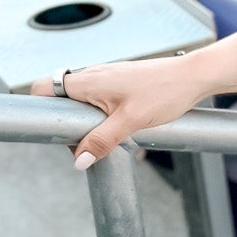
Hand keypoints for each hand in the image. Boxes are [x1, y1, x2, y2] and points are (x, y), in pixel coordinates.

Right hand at [27, 55, 206, 169]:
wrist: (195, 76)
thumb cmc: (164, 92)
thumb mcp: (130, 122)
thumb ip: (102, 141)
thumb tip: (79, 161)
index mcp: (88, 81)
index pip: (43, 89)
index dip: (41, 111)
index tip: (56, 134)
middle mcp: (93, 75)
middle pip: (61, 100)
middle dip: (68, 124)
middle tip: (87, 143)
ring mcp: (107, 77)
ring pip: (82, 101)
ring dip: (87, 121)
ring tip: (108, 136)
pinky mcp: (121, 82)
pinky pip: (99, 99)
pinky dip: (102, 115)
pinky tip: (121, 127)